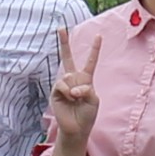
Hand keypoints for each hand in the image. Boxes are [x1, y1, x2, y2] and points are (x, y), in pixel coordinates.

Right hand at [46, 36, 97, 155]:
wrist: (76, 128)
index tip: (99, 35)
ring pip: (69, 76)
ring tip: (76, 99)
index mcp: (86, 80)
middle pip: (67, 57)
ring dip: (75, 89)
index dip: (94, 49)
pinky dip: (67, 91)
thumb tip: (72, 87)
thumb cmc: (87, 115)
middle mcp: (73, 79)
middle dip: (64, 42)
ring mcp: (64, 84)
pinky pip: (61, 84)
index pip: (90, 61)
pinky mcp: (56, 91)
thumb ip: (86, 89)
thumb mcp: (94, 100)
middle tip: (60, 27)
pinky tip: (70, 98)